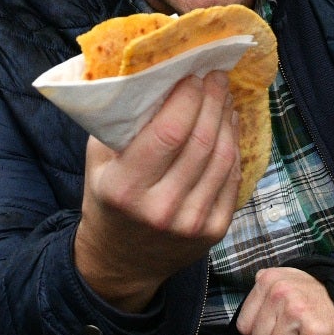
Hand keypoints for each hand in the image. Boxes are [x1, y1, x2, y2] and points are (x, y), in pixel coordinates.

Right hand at [73, 71, 242, 311]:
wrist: (122, 261)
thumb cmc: (108, 199)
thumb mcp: (98, 161)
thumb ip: (121, 124)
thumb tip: (154, 78)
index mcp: (125, 187)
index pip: (168, 133)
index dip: (187, 98)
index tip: (192, 73)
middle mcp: (160, 209)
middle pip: (200, 141)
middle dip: (212, 101)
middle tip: (215, 76)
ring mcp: (191, 223)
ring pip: (222, 158)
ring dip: (227, 120)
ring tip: (223, 96)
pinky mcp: (214, 231)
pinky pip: (232, 179)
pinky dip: (235, 146)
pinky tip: (230, 126)